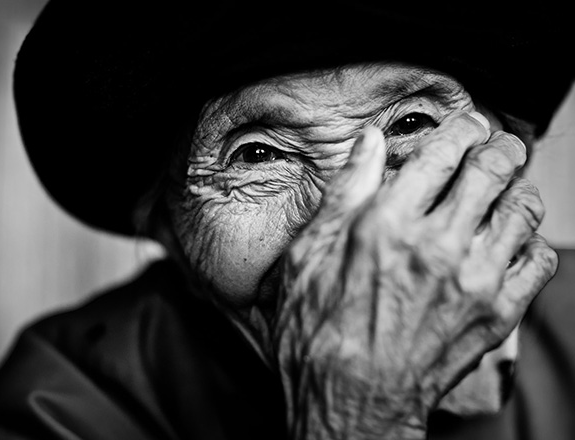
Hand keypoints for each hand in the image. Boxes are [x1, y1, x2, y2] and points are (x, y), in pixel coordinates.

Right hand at [274, 112, 557, 438]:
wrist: (350, 401)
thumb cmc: (319, 331)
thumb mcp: (310, 255)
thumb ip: (344, 192)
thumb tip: (367, 143)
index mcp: (389, 224)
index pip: (443, 152)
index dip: (463, 127)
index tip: (467, 124)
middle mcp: (438, 246)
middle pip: (493, 171)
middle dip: (499, 148)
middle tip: (496, 146)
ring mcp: (474, 281)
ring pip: (522, 210)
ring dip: (519, 188)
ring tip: (508, 187)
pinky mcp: (496, 315)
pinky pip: (540, 261)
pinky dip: (534, 240)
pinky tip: (515, 240)